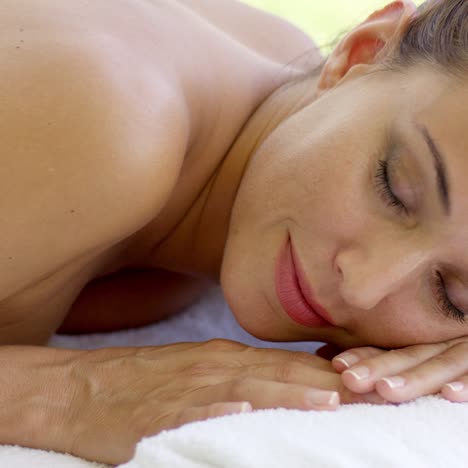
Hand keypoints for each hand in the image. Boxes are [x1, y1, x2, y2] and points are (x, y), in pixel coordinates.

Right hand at [60, 339, 384, 464]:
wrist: (79, 388)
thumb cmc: (139, 383)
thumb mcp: (194, 373)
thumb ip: (236, 379)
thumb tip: (277, 390)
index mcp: (223, 358)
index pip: (285, 364)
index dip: (325, 373)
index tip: (363, 382)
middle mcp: (214, 366)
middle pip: (278, 372)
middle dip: (324, 381)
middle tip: (367, 389)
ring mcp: (189, 387)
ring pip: (250, 386)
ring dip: (290, 392)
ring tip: (330, 399)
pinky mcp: (162, 412)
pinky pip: (200, 409)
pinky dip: (229, 408)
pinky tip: (250, 411)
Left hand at [330, 336, 467, 403]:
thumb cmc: (452, 347)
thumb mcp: (424, 350)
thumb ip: (383, 354)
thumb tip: (328, 356)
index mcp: (431, 341)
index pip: (397, 347)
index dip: (368, 355)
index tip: (338, 364)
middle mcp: (451, 341)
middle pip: (415, 354)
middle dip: (382, 368)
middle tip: (350, 379)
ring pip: (444, 362)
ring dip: (417, 378)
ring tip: (387, 392)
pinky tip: (450, 395)